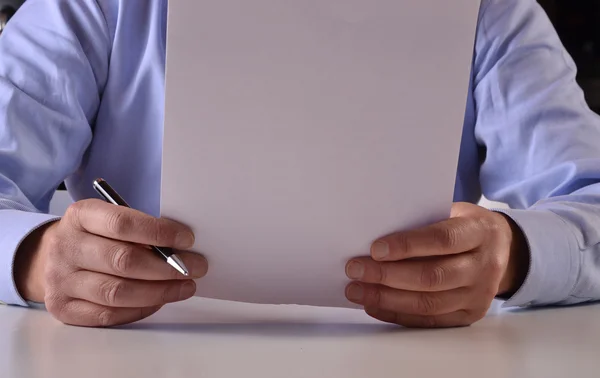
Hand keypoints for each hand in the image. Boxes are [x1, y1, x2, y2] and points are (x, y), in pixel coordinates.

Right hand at [14, 199, 207, 326]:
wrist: (51, 255)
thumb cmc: (94, 235)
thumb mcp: (109, 218)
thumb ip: (140, 228)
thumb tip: (183, 247)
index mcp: (81, 215)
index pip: (123, 223)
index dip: (160, 233)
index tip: (188, 239)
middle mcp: (66, 246)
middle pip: (123, 260)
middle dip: (167, 267)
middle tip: (196, 268)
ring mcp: (61, 279)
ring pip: (117, 292)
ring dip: (159, 291)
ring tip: (184, 287)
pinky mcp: (63, 307)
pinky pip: (108, 315)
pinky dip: (139, 309)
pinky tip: (159, 300)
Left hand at [344, 202, 528, 327]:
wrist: (504, 249)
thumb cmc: (464, 225)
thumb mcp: (453, 211)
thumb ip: (422, 221)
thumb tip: (373, 234)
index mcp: (479, 232)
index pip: (442, 240)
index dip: (407, 245)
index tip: (375, 248)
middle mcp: (484, 266)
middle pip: (432, 276)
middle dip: (388, 275)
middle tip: (355, 269)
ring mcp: (479, 295)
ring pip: (428, 303)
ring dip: (386, 298)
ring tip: (357, 290)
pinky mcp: (469, 315)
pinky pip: (429, 320)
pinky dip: (397, 314)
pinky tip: (373, 306)